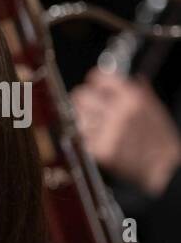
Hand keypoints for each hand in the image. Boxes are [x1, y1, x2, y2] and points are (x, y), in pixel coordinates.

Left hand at [72, 69, 180, 196]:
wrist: (163, 166)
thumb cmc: (160, 138)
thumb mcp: (154, 107)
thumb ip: (138, 90)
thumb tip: (127, 75)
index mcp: (132, 97)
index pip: (98, 78)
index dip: (94, 82)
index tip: (93, 86)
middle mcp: (118, 111)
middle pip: (80, 96)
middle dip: (83, 101)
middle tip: (89, 107)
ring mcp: (107, 131)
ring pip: (78, 117)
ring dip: (84, 121)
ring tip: (98, 127)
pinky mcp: (100, 149)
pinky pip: (81, 137)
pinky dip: (87, 139)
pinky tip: (100, 140)